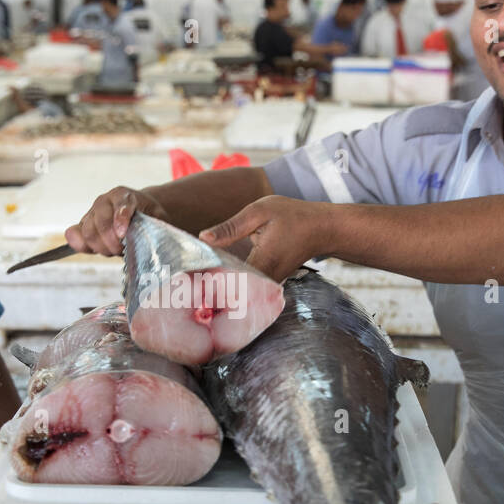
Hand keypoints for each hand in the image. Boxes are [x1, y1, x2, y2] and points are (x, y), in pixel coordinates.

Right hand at [65, 186, 170, 255]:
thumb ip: (156, 224)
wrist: (139, 212)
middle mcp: (105, 200)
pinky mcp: (83, 224)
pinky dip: (81, 245)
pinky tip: (93, 250)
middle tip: (122, 250)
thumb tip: (152, 236)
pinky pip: (74, 235)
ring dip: (101, 247)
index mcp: (124, 195)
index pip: (120, 205)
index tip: (123, 234)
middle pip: (101, 222)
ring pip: (88, 232)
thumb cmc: (149, 216)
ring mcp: (92, 212)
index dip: (120, 219)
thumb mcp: (158, 218)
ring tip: (115, 250)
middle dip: (111, 242)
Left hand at [199, 195, 329, 281]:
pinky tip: (212, 275)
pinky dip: (230, 281)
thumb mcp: (260, 212)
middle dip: (207, 286)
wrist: (322, 228)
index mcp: (262, 263)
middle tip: (181, 283)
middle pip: (230, 292)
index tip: (186, 278)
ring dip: (218, 285)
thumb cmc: (293, 216)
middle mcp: (266, 280)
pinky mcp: (269, 283)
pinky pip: (245, 286)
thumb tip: (202, 237)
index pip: (228, 281)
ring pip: (238, 291)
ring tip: (192, 280)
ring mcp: (268, 285)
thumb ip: (231, 227)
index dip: (205, 280)